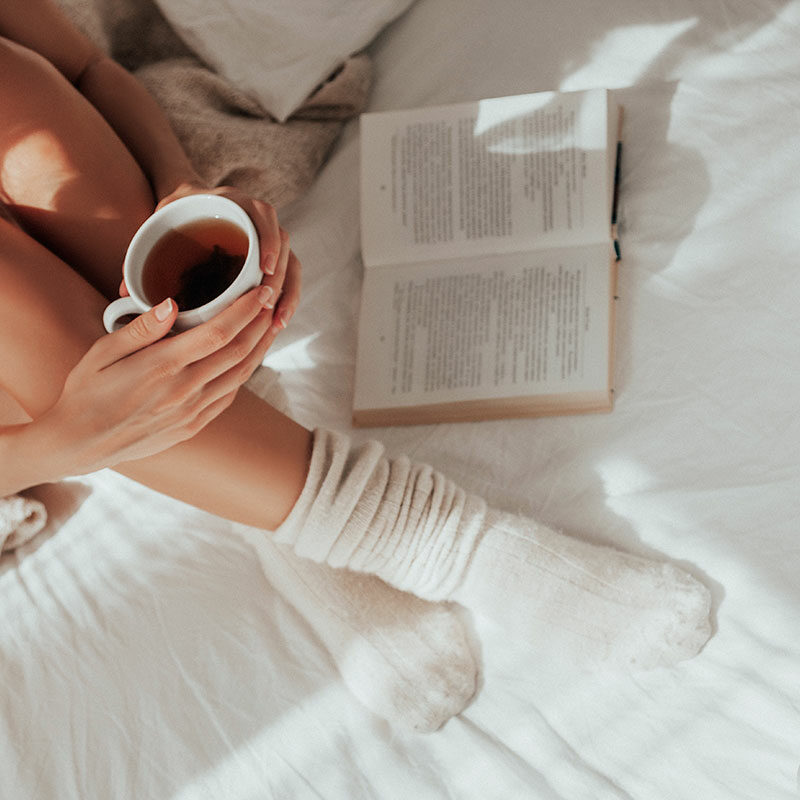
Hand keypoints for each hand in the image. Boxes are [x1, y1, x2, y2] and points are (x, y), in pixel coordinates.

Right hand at [37, 285, 275, 479]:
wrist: (80, 445)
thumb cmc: (86, 392)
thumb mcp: (101, 354)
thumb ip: (140, 329)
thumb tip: (172, 304)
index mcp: (162, 367)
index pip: (217, 333)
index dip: (244, 310)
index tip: (260, 291)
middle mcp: (184, 391)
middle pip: (238, 352)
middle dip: (260, 323)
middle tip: (272, 299)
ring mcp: (192, 412)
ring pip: (240, 375)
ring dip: (260, 347)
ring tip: (270, 323)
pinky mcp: (194, 426)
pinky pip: (229, 395)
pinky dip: (244, 372)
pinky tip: (248, 356)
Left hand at [142, 183, 301, 333]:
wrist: (190, 202)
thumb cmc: (173, 216)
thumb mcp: (157, 223)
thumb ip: (141, 253)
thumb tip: (124, 293)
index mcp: (232, 202)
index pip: (262, 215)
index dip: (267, 240)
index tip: (262, 268)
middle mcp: (256, 217)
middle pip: (283, 242)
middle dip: (280, 276)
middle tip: (268, 303)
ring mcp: (268, 237)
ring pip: (290, 262)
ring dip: (288, 292)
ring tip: (277, 323)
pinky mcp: (273, 256)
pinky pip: (289, 275)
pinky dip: (288, 297)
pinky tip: (279, 323)